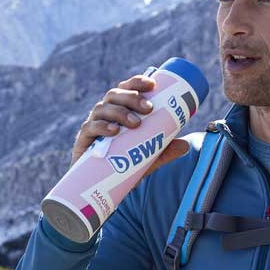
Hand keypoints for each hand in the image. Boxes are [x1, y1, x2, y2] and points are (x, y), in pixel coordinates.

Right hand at [69, 75, 188, 173]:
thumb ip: (164, 151)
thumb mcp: (146, 157)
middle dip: (131, 98)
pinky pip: (90, 128)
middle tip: (149, 108)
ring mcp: (92, 125)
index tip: (152, 84)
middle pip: (114, 95)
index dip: (137, 82)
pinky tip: (114, 131)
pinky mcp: (83, 140)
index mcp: (119, 109)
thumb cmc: (122, 164)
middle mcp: (104, 113)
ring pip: (102, 108)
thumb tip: (185, 145)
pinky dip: (102, 127)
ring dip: (120, 112)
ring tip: (136, 123)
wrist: (99, 186)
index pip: (126, 89)